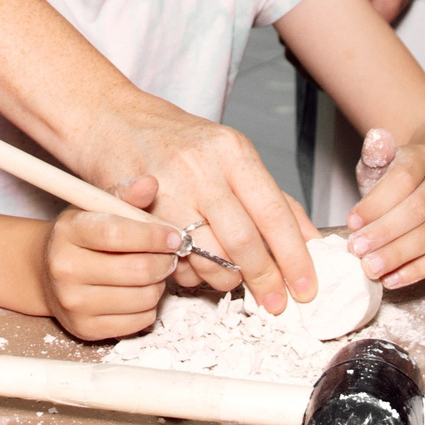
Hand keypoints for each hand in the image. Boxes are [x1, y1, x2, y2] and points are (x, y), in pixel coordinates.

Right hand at [41, 180, 180, 340]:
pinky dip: (149, 307)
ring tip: (153, 273)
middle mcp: (65, 268)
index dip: (152, 235)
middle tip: (169, 255)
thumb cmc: (83, 237)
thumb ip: (125, 195)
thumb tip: (150, 183)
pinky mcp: (86, 328)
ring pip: (142, 297)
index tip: (173, 236)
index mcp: (68, 232)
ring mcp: (74, 302)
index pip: (115, 234)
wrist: (48, 274)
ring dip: (158, 285)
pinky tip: (139, 292)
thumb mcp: (97, 209)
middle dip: (163, 262)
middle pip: (136, 270)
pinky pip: (139, 321)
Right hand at [84, 101, 316, 313]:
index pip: (274, 213)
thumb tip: (310, 240)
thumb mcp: (231, 156)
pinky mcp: (139, 212)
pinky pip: (173, 259)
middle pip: (243, 240)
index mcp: (233, 152)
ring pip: (208, 256)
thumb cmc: (178, 141)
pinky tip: (195, 265)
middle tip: (276, 303)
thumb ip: (272, 197)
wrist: (113, 121)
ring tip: (232, 279)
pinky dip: (190, 272)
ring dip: (226, 279)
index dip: (294, 257)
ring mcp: (168, 188)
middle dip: (264, 280)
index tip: (306, 287)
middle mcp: (202, 168)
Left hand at [343, 127, 424, 287]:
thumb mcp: (384, 163)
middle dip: (384, 233)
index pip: (402, 179)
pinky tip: (394, 278)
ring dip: (398, 255)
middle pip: (417, 210)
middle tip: (357, 251)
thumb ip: (376, 154)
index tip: (351, 223)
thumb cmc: (401, 181)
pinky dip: (418, 270)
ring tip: (371, 268)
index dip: (375, 204)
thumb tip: (375, 139)